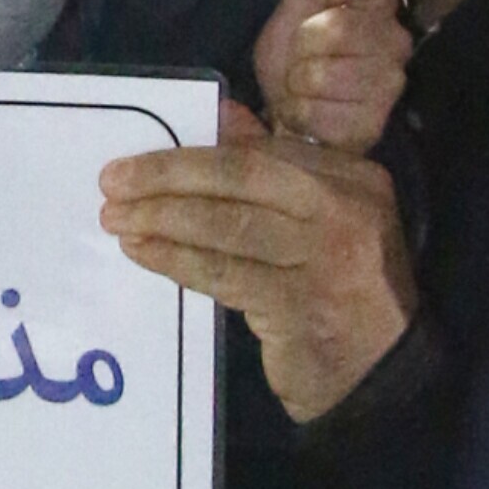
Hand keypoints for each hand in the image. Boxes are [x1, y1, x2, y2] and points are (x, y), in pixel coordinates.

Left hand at [99, 101, 418, 424]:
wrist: (377, 373)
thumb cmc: (339, 289)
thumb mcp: (318, 221)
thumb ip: (275, 167)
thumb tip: (221, 116)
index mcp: (351, 178)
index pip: (259, 155)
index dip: (192, 155)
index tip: (137, 161)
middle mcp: (345, 209)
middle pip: (241, 179)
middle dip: (167, 178)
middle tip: (111, 183)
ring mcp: (326, 258)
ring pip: (227, 227)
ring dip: (162, 221)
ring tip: (116, 220)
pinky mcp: (300, 306)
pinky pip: (224, 274)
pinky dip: (177, 261)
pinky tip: (144, 254)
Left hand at [250, 0, 410, 157]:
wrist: (286, 115)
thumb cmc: (294, 55)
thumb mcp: (297, 4)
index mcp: (378, 3)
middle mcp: (395, 40)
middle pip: (339, 26)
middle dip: (303, 44)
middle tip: (304, 55)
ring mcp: (387, 85)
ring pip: (323, 73)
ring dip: (298, 83)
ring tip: (304, 87)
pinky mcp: (372, 125)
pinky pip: (321, 113)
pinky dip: (302, 114)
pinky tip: (311, 114)